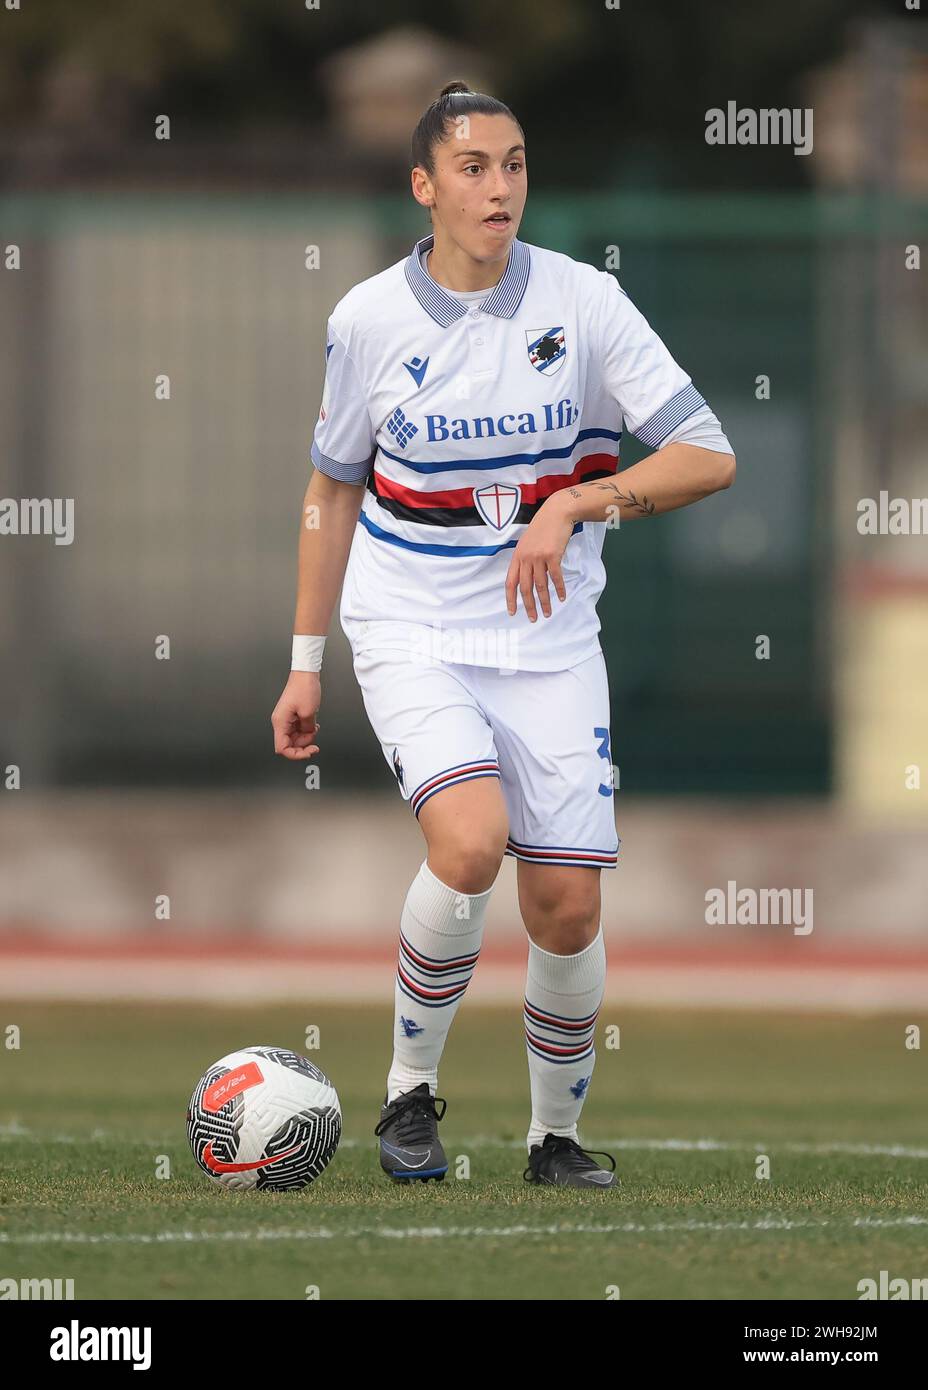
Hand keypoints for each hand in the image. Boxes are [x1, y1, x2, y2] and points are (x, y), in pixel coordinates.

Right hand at [271, 672, 321, 759]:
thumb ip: (308, 729)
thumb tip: (308, 735)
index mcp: (280, 721)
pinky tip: (313, 726)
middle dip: (303, 745)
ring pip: (295, 738)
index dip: (295, 754)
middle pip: (289, 744)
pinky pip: (298, 730)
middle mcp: (281, 721)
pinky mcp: (293, 716)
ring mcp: (287, 719)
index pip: (282, 748)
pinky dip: (306, 730)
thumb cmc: (303, 688)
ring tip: (314, 729)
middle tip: (314, 744)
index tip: (307, 753)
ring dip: (306, 737)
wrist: (305, 674)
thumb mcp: (309, 712)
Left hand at [504, 493, 574, 620]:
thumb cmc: (544, 527)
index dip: (510, 599)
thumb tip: (528, 577)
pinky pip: (556, 577)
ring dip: (545, 601)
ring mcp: (539, 557)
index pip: (510, 582)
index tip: (512, 612)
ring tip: (548, 613)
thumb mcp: (528, 542)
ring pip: (541, 585)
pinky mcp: (553, 555)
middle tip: (533, 618)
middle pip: (525, 587)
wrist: (557, 512)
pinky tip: (562, 597)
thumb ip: (526, 559)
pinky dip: (559, 588)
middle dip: (529, 605)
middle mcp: (526, 558)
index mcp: (517, 556)